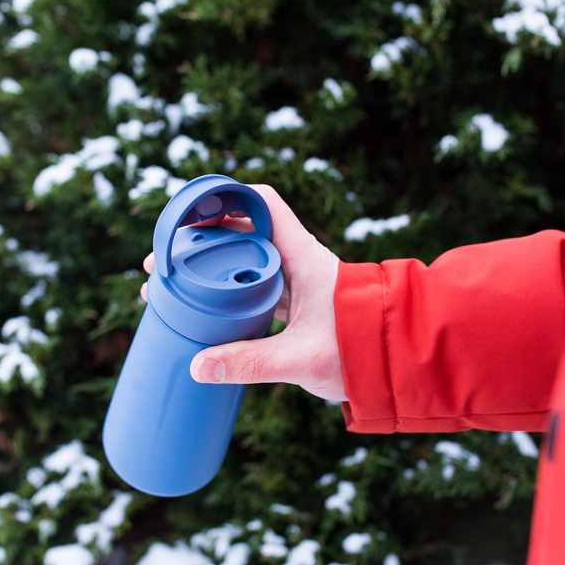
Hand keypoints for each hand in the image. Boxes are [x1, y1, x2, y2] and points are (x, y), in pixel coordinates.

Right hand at [139, 184, 346, 401]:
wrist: (401, 364)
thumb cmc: (363, 350)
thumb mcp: (301, 358)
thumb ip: (250, 363)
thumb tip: (197, 367)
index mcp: (304, 256)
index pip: (263, 204)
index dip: (225, 198)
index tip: (189, 214)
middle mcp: (300, 262)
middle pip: (243, 233)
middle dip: (202, 240)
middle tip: (163, 261)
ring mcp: (299, 282)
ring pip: (247, 261)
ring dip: (213, 267)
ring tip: (173, 285)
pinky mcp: (299, 305)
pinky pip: (256, 287)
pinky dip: (229, 291)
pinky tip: (206, 309)